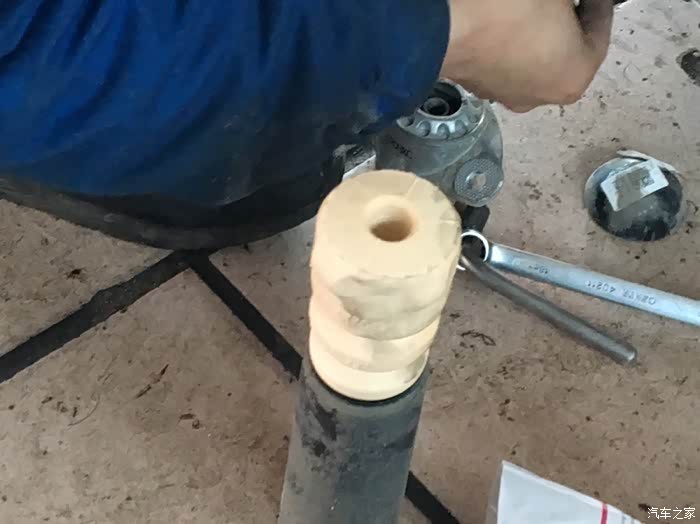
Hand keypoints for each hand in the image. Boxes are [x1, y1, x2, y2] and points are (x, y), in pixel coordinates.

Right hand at [441, 0, 613, 111]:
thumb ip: (570, 4)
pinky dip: (508, 45)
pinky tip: (502, 23)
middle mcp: (542, 97)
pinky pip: (503, 63)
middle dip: (565, 27)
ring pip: (531, 61)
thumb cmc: (512, 8)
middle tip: (563, 4)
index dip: (599, 6)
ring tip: (529, 11)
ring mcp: (506, 96)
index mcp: (574, 76)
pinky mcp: (477, 87)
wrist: (450, 27)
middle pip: (563, 55)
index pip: (600, 32)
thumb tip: (564, 7)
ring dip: (535, 38)